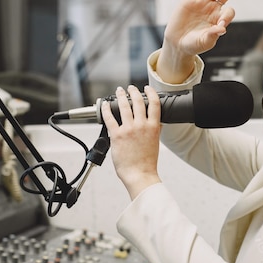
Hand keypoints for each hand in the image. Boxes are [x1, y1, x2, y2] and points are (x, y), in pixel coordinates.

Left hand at [101, 85, 161, 199]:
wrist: (139, 174)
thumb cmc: (147, 162)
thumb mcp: (156, 143)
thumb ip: (155, 130)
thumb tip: (156, 122)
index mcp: (153, 127)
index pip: (154, 103)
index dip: (150, 92)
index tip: (146, 88)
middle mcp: (141, 126)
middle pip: (138, 101)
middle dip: (133, 91)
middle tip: (130, 88)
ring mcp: (128, 130)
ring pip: (124, 106)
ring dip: (120, 96)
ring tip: (119, 92)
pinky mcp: (116, 136)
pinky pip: (110, 118)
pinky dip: (107, 109)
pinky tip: (106, 106)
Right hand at [157, 0, 249, 82]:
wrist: (177, 43)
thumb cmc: (193, 45)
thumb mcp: (204, 42)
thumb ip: (212, 35)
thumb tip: (222, 28)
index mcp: (218, 19)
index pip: (228, 12)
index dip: (227, 15)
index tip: (221, 24)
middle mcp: (212, 9)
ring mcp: (202, 3)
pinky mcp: (190, 0)